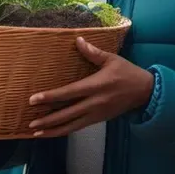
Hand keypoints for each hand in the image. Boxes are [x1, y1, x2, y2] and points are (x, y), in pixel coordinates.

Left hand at [27, 37, 153, 137]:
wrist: (144, 92)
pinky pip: (78, 127)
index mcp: (95, 86)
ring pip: (71, 126)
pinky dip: (65, 130)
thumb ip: (93, 53)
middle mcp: (94, 103)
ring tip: (36, 133)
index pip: (68, 93)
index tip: (34, 100)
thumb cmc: (127, 73)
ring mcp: (96, 114)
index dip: (50, 97)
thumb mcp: (112, 59)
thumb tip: (78, 40)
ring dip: (53, 130)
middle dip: (47, 120)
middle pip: (66, 115)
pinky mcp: (98, 120)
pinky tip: (53, 131)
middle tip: (30, 124)